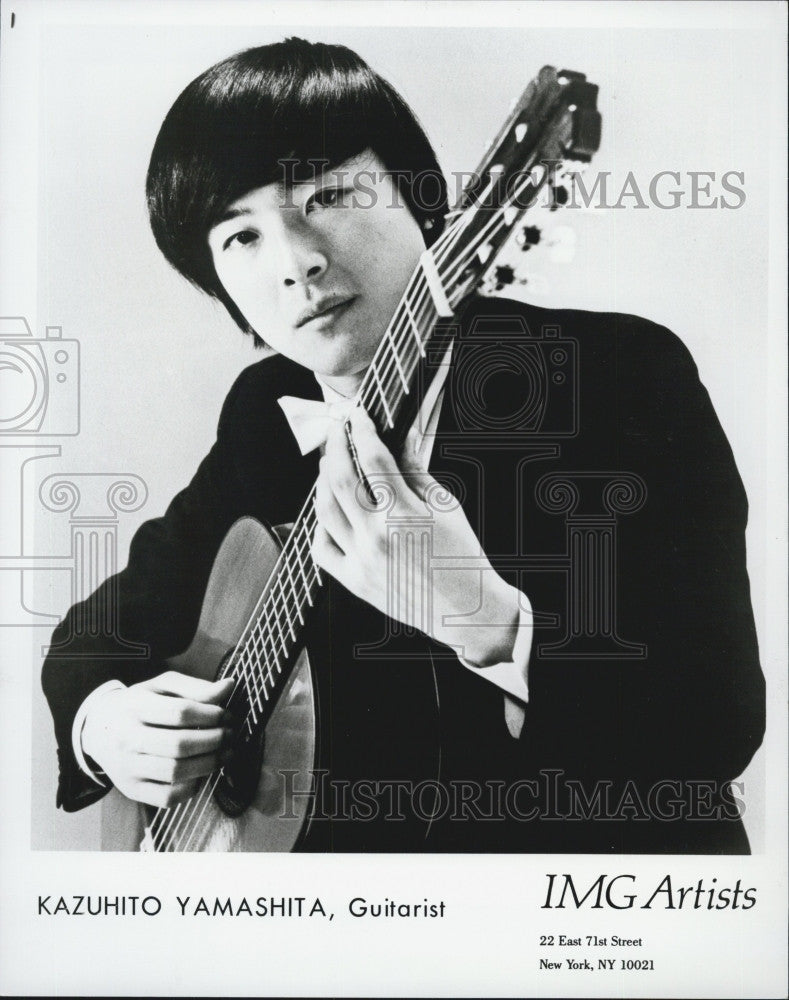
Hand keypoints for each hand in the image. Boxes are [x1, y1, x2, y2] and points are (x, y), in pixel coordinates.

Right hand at [81, 671, 234, 807]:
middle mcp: (126, 738)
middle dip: (214, 740)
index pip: (180, 712)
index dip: (211, 715)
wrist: (97, 729)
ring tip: (225, 754)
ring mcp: (127, 767)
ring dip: (209, 764)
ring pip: (175, 772)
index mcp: (135, 706)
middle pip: (179, 744)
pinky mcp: (131, 789)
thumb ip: (195, 687)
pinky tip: (202, 774)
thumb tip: (229, 686)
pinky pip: (167, 797)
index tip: (227, 716)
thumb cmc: (138, 704)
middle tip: (230, 735)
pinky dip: (191, 788)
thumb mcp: (160, 686)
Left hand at [313, 408, 518, 665]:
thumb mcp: (448, 509)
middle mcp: (376, 537)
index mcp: (404, 515)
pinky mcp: (354, 581)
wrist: (467, 611)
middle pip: (340, 480)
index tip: (358, 418)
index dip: (362, 432)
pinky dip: (319, 525)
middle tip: (337, 431)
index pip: (373, 460)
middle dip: (335, 447)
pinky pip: (322, 549)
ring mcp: (361, 561)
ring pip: (324, 511)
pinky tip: (327, 510)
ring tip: (329, 464)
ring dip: (322, 481)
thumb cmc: (462, 560)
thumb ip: (418, 473)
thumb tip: (401, 441)